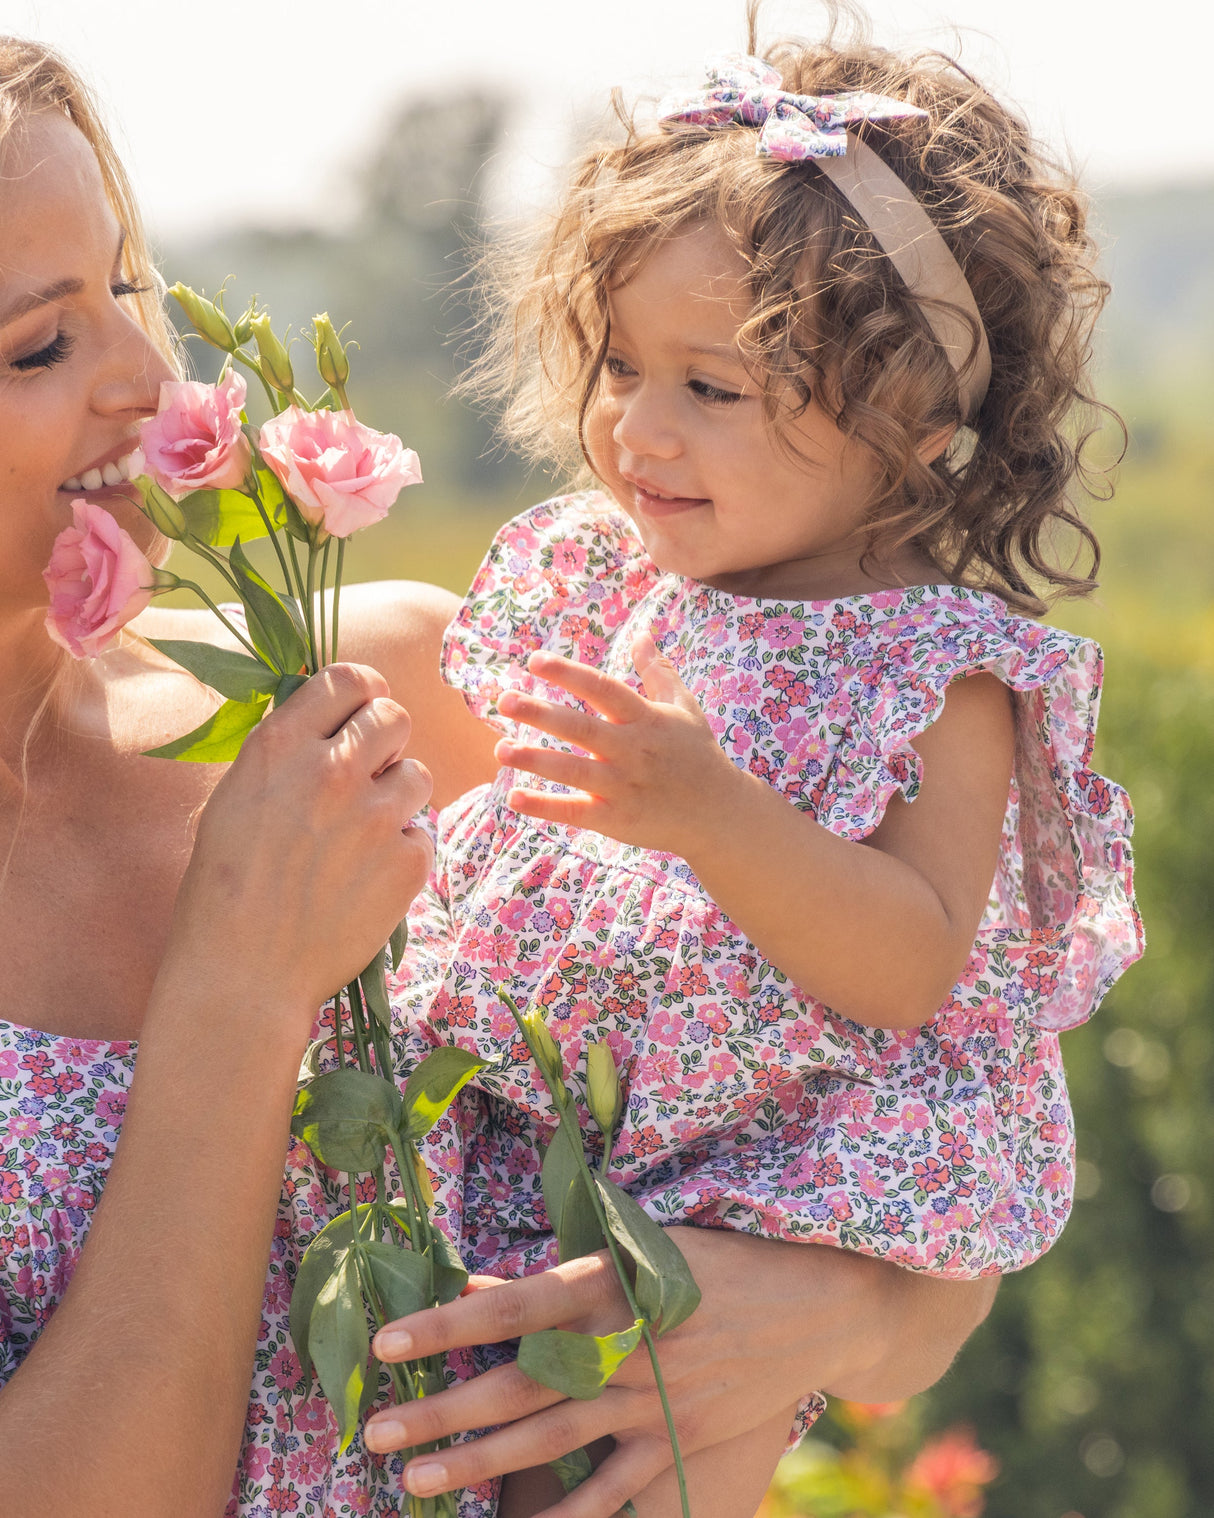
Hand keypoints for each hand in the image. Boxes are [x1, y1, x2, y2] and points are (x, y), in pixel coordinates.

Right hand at [161, 662, 432, 1022]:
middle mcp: (331, 770)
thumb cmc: (226, 889)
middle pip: (394, 718)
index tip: (362, 711)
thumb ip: (288, 754)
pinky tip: (363, 882)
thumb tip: (331, 720)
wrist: (243, 973)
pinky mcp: (405, 861)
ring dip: (397, 799)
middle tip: (366, 777)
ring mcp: (374, 816)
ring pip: (417, 775)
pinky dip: (400, 854)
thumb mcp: (236, 799)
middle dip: (386, 743)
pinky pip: (420, 835)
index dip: (363, 694)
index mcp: (280, 746)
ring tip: (359, 838)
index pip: (348, 678)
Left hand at [362, 1228, 997, 1517]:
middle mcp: (626, 1345)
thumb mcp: (643, 1245)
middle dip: (442, 1412)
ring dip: (479, 1463)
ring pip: (551, 1441)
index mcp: (614, 1284)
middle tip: (376, 1435)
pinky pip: (617, 1487)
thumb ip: (566, 1271)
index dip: (447, 1325)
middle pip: (518, 1387)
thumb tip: (485, 1280)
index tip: (387, 1343)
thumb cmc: (719, 1258)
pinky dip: (570, 1514)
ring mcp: (655, 1399)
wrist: (816, 1301)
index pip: (513, 1307)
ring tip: (418, 1480)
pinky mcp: (682, 1438)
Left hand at [493, 635, 742, 855]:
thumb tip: (642, 633)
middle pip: (583, 728)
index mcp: (646, 720)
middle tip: (504, 699)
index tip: (534, 661)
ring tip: (500, 749)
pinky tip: (513, 797)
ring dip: (536, 760)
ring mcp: (624, 787)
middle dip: (542, 713)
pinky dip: (545, 806)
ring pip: (574, 771)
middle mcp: (633, 751)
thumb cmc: (698, 756)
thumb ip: (658, 672)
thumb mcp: (684, 709)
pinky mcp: (617, 819)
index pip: (604, 690)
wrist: (719, 815)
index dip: (569, 674)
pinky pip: (576, 811)